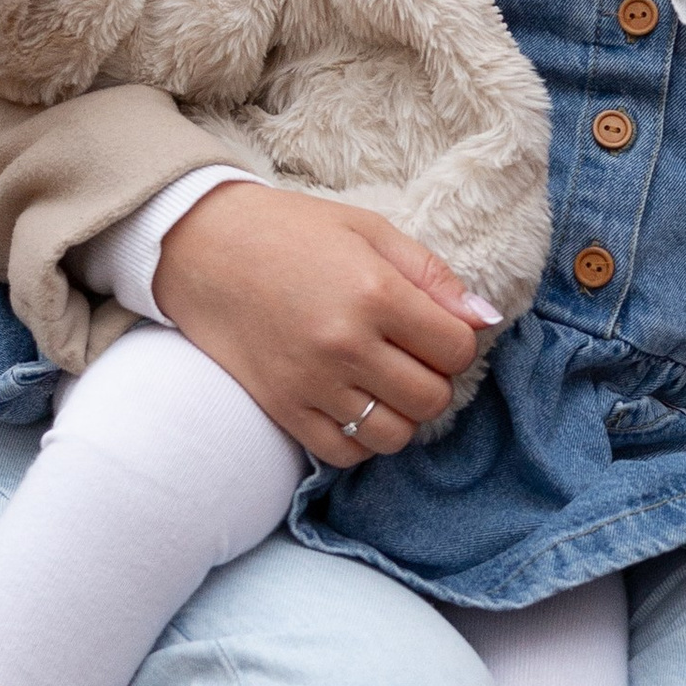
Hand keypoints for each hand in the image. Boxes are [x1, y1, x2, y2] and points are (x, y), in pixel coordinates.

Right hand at [153, 179, 496, 468]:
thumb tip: (485, 319)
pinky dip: (361, 439)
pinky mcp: (281, 408)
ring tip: (385, 383)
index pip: (457, 349)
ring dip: (402, 414)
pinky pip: (345, 454)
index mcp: (375, 292)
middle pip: (432, 397)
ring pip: (394, 435)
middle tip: (410, 355)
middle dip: (434, 379)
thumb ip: (433, 276)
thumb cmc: (290, 232)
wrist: (201, 246)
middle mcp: (346, 344)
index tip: (436, 329)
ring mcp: (311, 383)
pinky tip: (354, 405)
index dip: (458, 341)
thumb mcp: (369, 231)